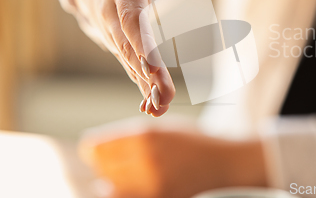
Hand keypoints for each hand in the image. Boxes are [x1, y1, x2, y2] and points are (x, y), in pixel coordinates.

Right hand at [72, 0, 176, 115]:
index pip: (132, 15)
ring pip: (131, 61)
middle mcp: (115, 12)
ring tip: (162, 108)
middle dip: (147, 72)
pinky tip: (155, 107)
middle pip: (131, 45)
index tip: (153, 65)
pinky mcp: (122, 42)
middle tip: (165, 98)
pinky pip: (132, 66)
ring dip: (146, 86)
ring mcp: (116, 31)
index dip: (141, 39)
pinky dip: (143, 86)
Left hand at [80, 127, 267, 197]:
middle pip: (101, 167)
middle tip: (109, 160)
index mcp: (146, 135)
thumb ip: (130, 136)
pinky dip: (120, 192)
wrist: (222, 160)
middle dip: (101, 163)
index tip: (91, 149)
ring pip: (110, 186)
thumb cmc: (189, 140)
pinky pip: (126, 197)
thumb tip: (91, 150)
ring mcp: (154, 182)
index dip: (91, 147)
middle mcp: (147, 158)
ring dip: (109, 179)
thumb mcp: (161, 128)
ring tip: (121, 172)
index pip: (97, 146)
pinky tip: (128, 184)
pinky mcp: (160, 197)